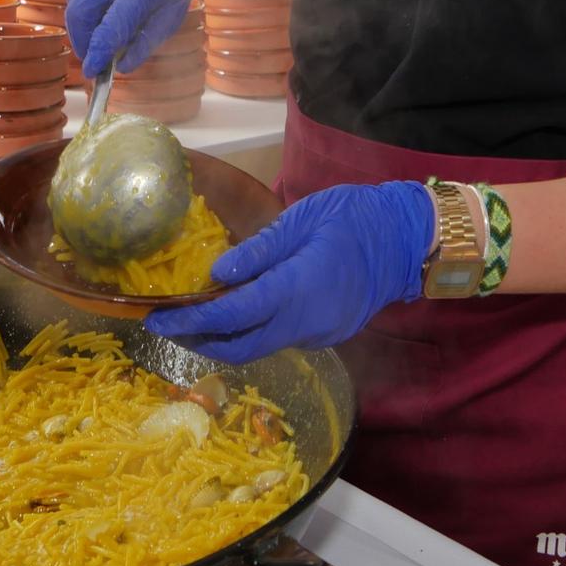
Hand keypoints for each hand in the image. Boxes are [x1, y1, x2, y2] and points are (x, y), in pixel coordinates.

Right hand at [63, 0, 209, 75]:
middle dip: (85, 43)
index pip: (113, 23)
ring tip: (110, 14)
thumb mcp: (172, 12)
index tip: (93, 70)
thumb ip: (147, 42)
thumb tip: (122, 68)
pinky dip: (84, 6)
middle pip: (81, 18)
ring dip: (86, 24)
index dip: (100, 50)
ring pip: (74, 8)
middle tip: (98, 56)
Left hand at [145, 181, 435, 362]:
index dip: (192, 321)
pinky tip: (234, 311)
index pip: (233, 316)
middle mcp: (308, 323)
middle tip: (166, 323)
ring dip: (223, 338)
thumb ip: (258, 252)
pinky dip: (251, 331)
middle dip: (199, 340)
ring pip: (260, 347)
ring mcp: (320, 334)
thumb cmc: (352, 217)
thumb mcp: (300, 220)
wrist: (406, 239)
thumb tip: (215, 276)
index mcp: (298, 289)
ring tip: (192, 316)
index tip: (159, 318)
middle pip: (241, 348)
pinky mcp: (327, 335)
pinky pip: (280, 338)